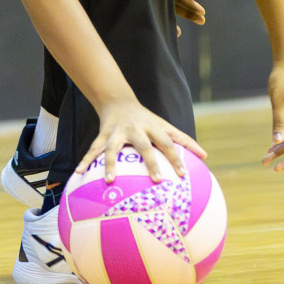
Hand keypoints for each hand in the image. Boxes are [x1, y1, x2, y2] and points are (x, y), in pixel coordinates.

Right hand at [79, 99, 205, 183]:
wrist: (119, 101)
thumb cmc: (147, 120)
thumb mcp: (165, 126)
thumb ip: (184, 140)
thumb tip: (206, 156)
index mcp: (153, 128)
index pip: (168, 142)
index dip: (176, 158)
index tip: (182, 175)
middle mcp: (136, 129)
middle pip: (144, 146)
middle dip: (150, 162)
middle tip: (157, 180)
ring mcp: (118, 132)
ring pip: (113, 149)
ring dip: (110, 164)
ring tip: (110, 182)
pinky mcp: (103, 135)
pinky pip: (93, 150)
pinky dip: (85, 161)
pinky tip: (78, 174)